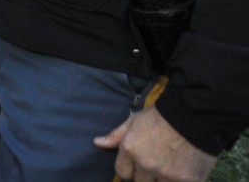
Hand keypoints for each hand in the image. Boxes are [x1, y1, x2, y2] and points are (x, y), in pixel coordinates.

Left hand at [95, 105, 215, 181]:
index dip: (130, 169)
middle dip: (145, 176)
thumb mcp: (134, 121)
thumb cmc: (160, 117)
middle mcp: (146, 164)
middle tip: (155, 164)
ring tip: (168, 168)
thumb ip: (116, 136)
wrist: (193, 116)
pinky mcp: (187, 180)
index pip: (122, 173)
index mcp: (130, 150)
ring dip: (161, 180)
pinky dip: (177, 181)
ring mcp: (167, 174)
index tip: (138, 164)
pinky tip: (181, 173)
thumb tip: (97, 143)